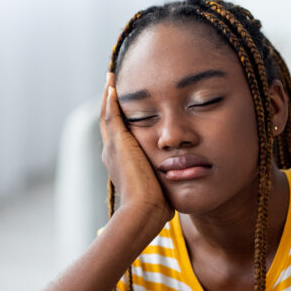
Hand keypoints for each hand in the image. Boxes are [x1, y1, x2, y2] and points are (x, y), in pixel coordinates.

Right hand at [100, 73, 173, 228]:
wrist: (143, 211)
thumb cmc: (155, 207)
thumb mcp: (161, 188)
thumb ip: (167, 179)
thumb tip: (184, 178)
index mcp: (120, 164)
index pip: (119, 137)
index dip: (120, 121)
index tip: (124, 107)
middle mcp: (112, 154)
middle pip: (109, 123)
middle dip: (110, 104)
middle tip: (111, 86)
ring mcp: (113, 147)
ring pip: (107, 115)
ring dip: (108, 96)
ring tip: (110, 79)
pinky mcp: (118, 142)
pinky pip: (111, 114)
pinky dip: (110, 99)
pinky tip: (112, 84)